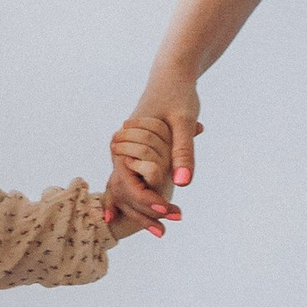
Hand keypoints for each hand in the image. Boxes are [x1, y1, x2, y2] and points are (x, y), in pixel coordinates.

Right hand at [101, 75, 200, 237]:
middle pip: (126, 191)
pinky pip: (136, 180)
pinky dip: (145, 197)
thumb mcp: (184, 123)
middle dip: (144, 212)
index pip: (129, 184)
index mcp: (128, 144)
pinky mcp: (138, 152)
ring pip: (129, 188)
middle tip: (164, 232)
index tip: (168, 214)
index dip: (147, 202)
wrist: (172, 74)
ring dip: (144, 209)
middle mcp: (123, 150)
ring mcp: (129, 151)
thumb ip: (183, 153)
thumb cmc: (178, 95)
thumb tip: (184, 185)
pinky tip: (154, 214)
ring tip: (161, 232)